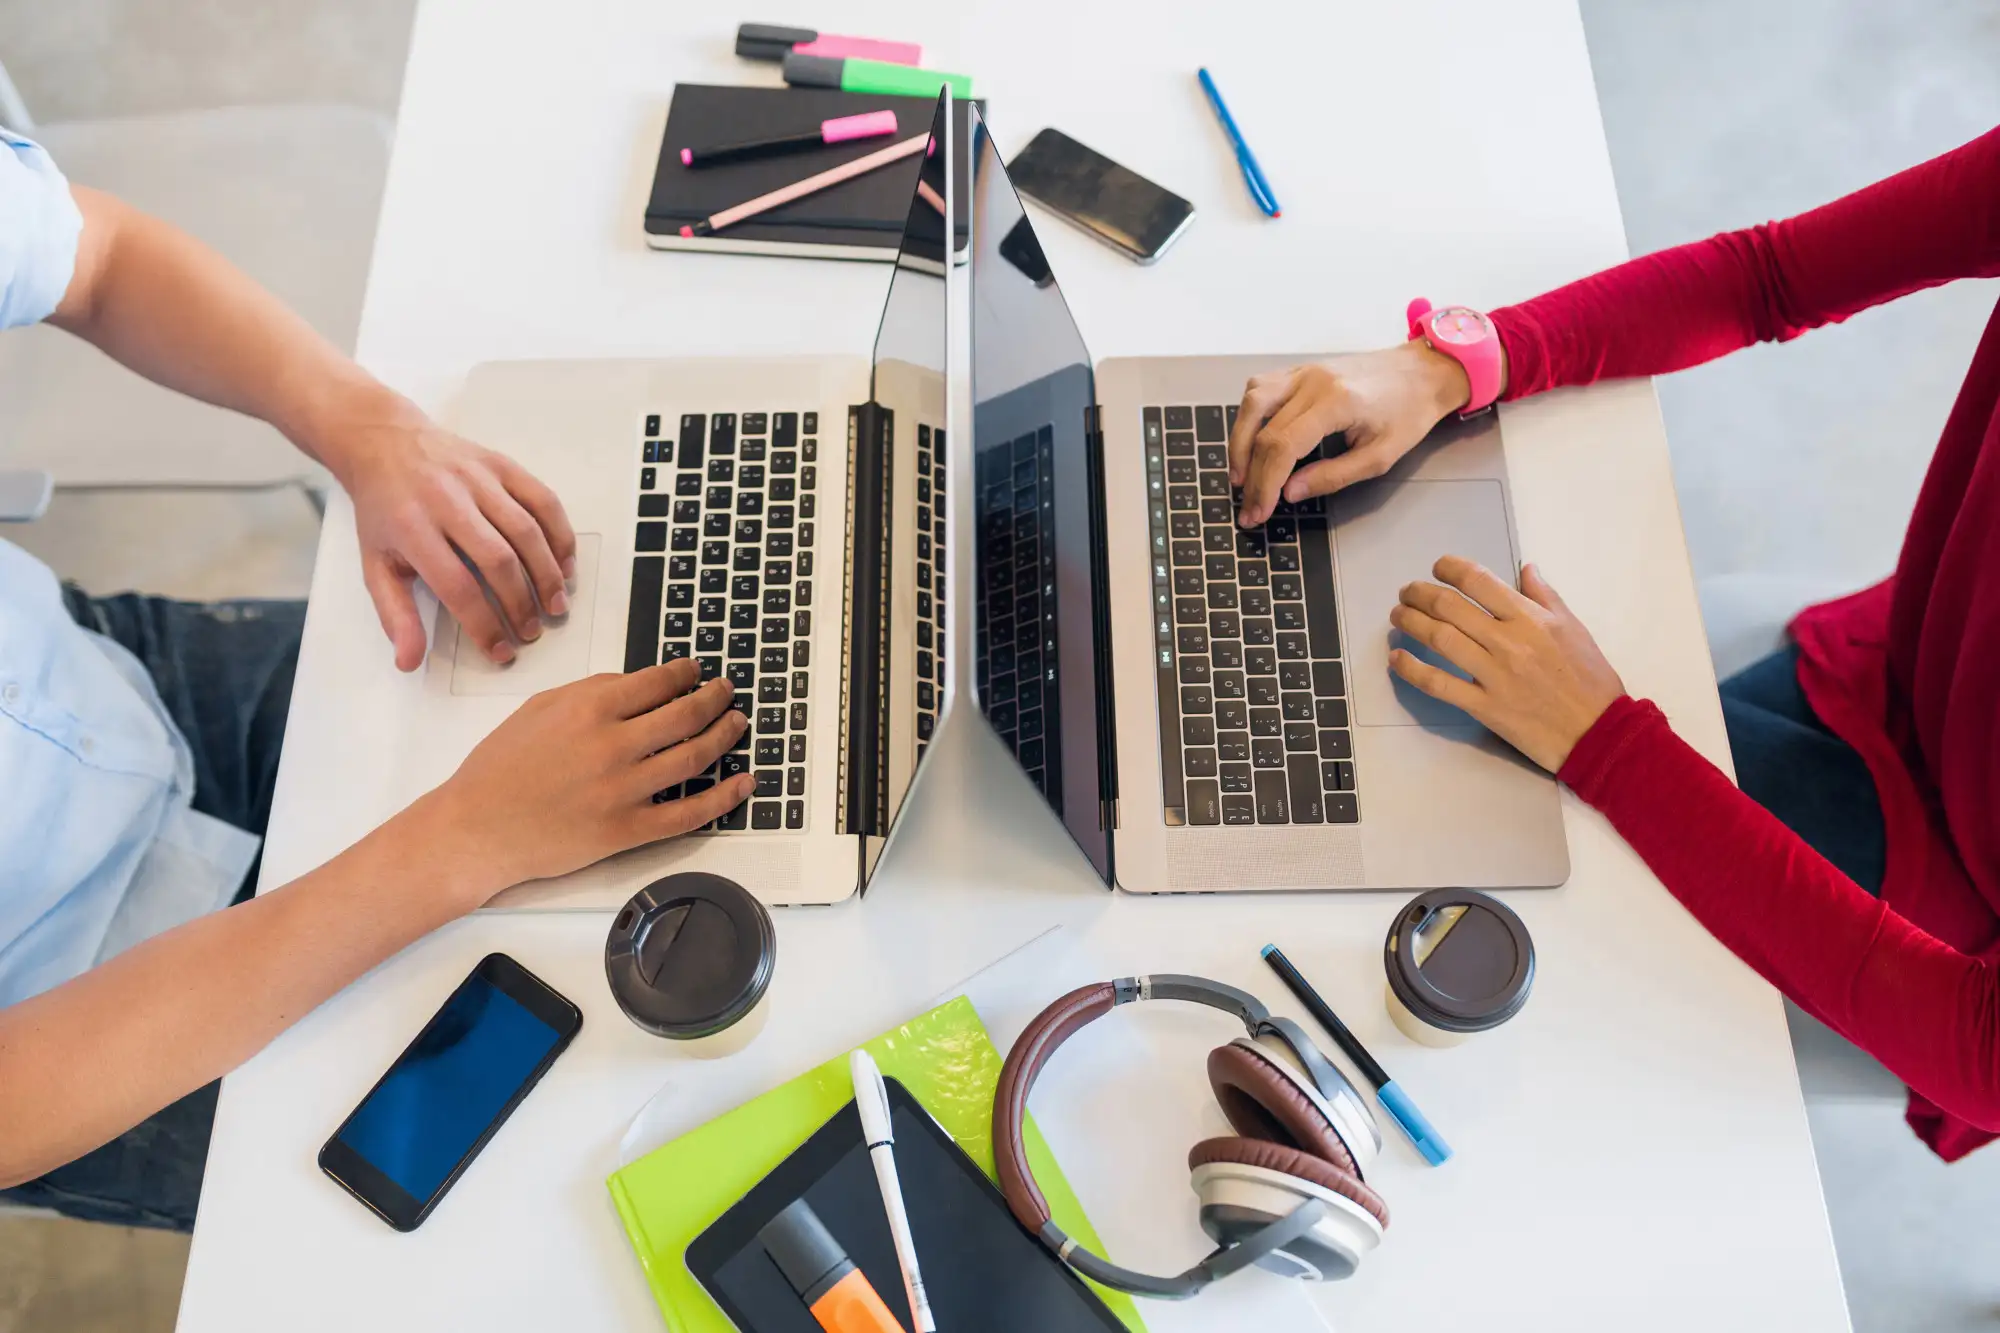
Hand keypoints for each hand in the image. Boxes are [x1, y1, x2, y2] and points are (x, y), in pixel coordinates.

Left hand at [333, 404, 578, 671]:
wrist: (385, 442)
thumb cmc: (383, 510)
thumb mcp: (375, 563)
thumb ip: (395, 614)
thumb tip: (409, 662)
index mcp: (411, 528)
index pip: (457, 587)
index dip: (484, 625)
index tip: (500, 651)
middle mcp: (447, 500)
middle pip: (498, 560)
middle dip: (521, 604)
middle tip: (531, 632)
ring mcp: (478, 479)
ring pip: (526, 531)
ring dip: (547, 574)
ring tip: (556, 606)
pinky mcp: (501, 465)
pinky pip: (542, 500)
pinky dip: (560, 534)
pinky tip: (565, 564)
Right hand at [420, 661, 752, 900]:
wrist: (476, 828)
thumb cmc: (498, 767)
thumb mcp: (539, 709)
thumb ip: (590, 691)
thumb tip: (637, 684)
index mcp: (589, 709)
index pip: (657, 682)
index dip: (685, 675)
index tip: (695, 673)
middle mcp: (612, 746)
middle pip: (686, 715)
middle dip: (714, 699)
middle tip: (726, 692)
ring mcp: (623, 790)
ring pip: (694, 758)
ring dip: (725, 736)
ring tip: (737, 724)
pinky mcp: (626, 830)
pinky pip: (688, 813)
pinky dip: (723, 798)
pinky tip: (743, 783)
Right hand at [1228, 341, 1477, 527]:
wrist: (1423, 371)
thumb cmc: (1409, 413)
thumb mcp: (1380, 457)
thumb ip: (1333, 476)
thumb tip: (1290, 492)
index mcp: (1336, 402)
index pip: (1282, 445)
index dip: (1265, 483)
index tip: (1260, 511)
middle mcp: (1313, 381)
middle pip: (1262, 429)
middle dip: (1250, 473)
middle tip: (1249, 506)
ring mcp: (1304, 371)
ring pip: (1252, 402)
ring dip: (1239, 441)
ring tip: (1241, 475)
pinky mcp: (1301, 370)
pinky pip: (1260, 388)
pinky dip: (1249, 416)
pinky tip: (1251, 440)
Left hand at [1387, 557, 1624, 772]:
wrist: (1598, 731)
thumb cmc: (1590, 679)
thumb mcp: (1574, 628)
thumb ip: (1546, 597)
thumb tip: (1526, 568)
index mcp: (1530, 618)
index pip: (1478, 581)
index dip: (1449, 568)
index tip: (1437, 568)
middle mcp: (1507, 641)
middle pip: (1450, 607)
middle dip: (1420, 593)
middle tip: (1407, 592)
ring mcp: (1493, 674)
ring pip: (1439, 639)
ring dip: (1410, 622)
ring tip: (1398, 616)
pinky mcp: (1483, 706)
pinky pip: (1438, 684)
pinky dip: (1411, 669)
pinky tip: (1396, 658)